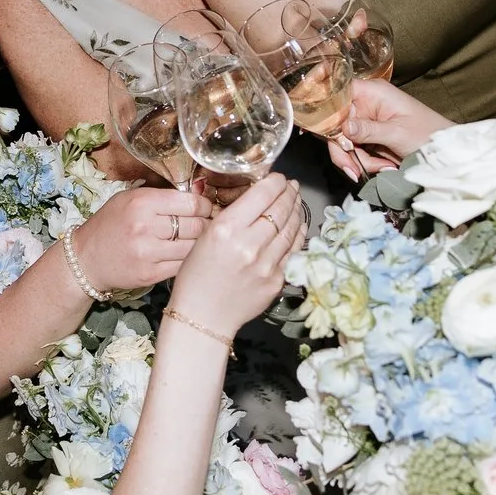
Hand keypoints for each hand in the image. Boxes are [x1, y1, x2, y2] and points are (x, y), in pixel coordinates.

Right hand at [71, 185, 215, 292]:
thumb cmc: (110, 225)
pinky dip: (189, 260)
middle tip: (208, 226)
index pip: (191, 203)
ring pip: (193, 247)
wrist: (85, 259)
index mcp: (142, 202)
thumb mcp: (130, 199)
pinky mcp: (150, 274)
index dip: (206, 206)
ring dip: (200, 245)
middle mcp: (145, 226)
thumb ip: (163, 197)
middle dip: (207, 225)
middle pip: (196, 225)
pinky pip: (183, 265)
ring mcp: (148, 252)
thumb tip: (200, 194)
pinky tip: (187, 256)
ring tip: (200, 241)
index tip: (207, 209)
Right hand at [169, 173, 305, 331]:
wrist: (203, 316)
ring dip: (296, 211)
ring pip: (291, 228)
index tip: (279, 178)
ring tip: (295, 201)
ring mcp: (266, 264)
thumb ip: (232, 217)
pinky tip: (298, 225)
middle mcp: (248, 244)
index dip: (275, 182)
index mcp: (225, 229)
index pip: (261, 194)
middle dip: (289, 193)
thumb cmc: (197, 276)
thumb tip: (259, 198)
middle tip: (291, 186)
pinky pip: (293, 251)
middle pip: (280, 209)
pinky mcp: (277, 280)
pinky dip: (298, 234)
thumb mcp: (205, 237)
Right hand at [329, 79, 451, 181]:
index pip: (336, 93)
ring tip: (383, 167)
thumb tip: (342, 127)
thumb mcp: (397, 133)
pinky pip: (356, 152)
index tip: (321, 132)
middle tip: (353, 169)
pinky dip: (366, 163)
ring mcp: (367, 122)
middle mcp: (366, 104)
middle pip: (335, 124)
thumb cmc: (429, 134)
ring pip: (344, 142)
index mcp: (372, 92)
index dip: (325, 111)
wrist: (446, 152)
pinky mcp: (370, 138)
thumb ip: (367, 130)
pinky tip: (384, 167)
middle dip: (344, 150)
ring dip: (359, 160)